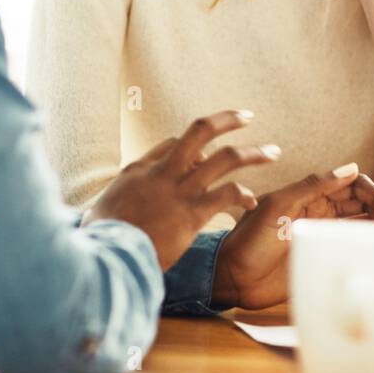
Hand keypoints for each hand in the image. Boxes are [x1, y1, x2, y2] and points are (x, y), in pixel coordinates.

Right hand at [82, 110, 277, 270]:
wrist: (105, 256)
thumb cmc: (101, 239)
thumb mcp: (102, 209)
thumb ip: (119, 202)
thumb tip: (113, 210)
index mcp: (139, 168)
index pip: (174, 143)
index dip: (193, 146)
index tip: (206, 155)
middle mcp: (162, 171)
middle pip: (200, 132)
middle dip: (227, 120)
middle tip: (247, 116)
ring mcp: (179, 191)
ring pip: (225, 158)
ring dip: (253, 153)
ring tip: (272, 152)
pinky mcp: (192, 214)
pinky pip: (227, 194)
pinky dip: (244, 195)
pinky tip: (252, 202)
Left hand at [212, 162, 373, 309]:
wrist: (231, 278)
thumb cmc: (247, 240)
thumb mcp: (278, 206)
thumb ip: (312, 187)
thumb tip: (351, 169)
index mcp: (310, 195)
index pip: (353, 186)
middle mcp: (320, 213)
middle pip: (363, 204)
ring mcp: (323, 236)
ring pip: (361, 225)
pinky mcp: (322, 257)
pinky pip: (352, 248)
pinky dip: (369, 247)